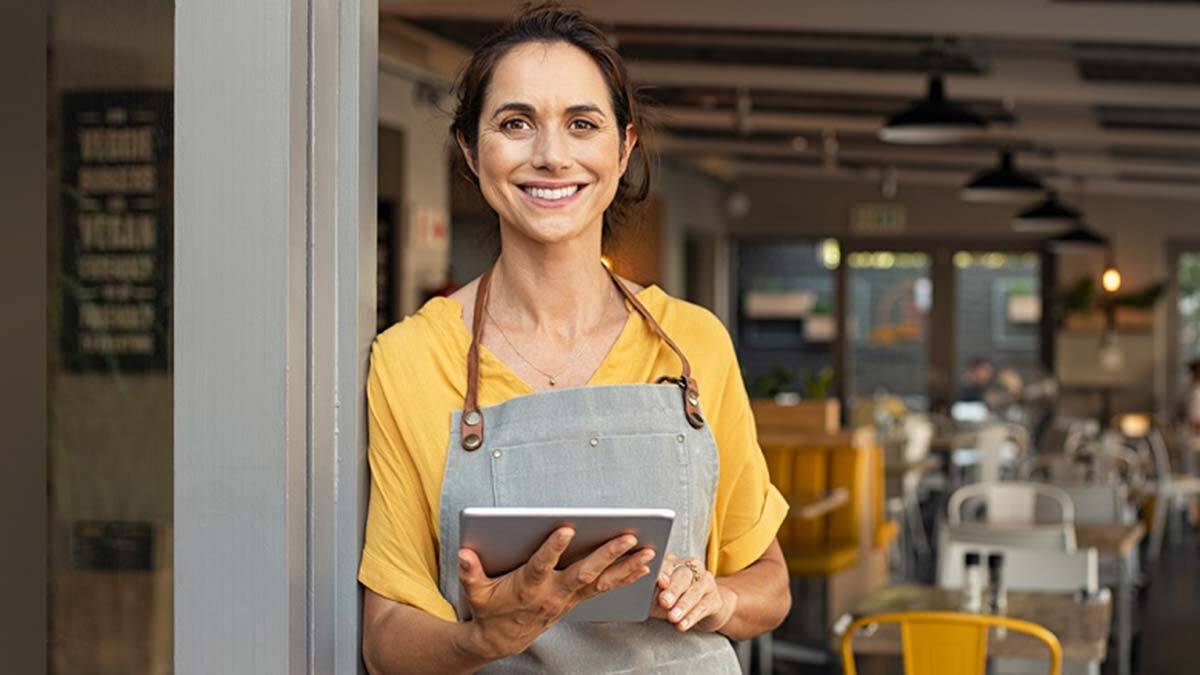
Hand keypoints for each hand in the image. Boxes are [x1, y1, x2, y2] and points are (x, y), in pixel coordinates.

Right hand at [456, 527, 655, 660]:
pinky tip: (643, 566)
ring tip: (647, 551)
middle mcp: (553, 593)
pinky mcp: (576, 600)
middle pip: (584, 572)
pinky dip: (625, 577)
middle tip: (627, 537)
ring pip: (601, 581)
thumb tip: (464, 554)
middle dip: (607, 554)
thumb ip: (470, 572)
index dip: (553, 548)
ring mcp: (568, 598)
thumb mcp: (475, 591)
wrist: (501, 639)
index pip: (542, 565)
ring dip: (625, 567)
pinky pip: (604, 589)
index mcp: (528, 586)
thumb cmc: (489, 609)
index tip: (566, 529)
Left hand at [651, 554, 736, 632]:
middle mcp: (692, 568)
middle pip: (683, 576)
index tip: (658, 582)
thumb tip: (638, 594)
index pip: (667, 565)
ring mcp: (706, 582)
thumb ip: (650, 593)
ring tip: (672, 618)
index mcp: (674, 563)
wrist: (701, 611)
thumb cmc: (673, 601)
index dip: (663, 573)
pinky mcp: (715, 599)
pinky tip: (683, 625)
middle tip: (664, 602)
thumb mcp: (658, 597)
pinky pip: (703, 607)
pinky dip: (692, 617)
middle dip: (673, 590)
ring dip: (683, 605)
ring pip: (694, 592)